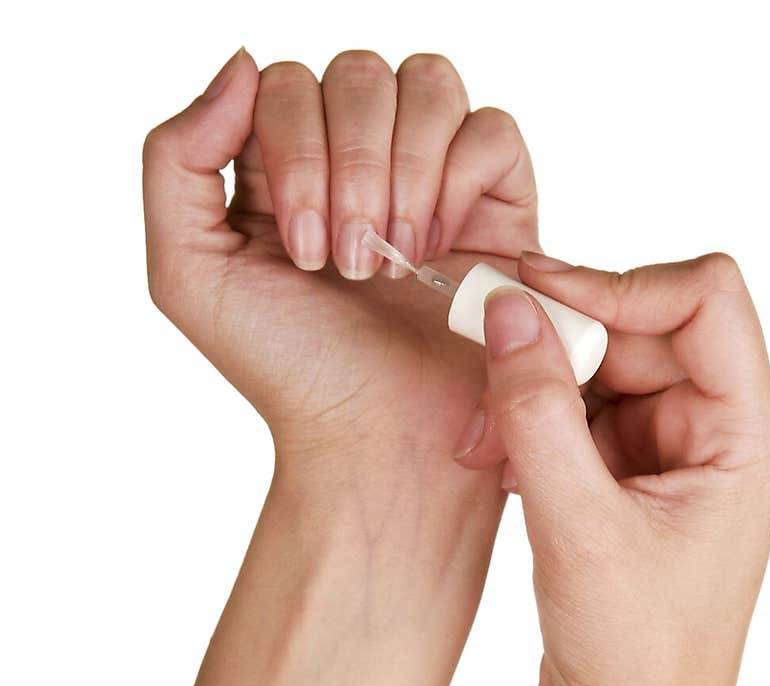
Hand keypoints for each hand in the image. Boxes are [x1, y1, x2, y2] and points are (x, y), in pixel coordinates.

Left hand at [142, 48, 537, 505]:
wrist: (378, 439)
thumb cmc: (292, 374)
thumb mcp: (188, 273)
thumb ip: (176, 158)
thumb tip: (241, 65)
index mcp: (284, 166)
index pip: (286, 84)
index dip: (294, 149)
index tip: (302, 253)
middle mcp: (359, 160)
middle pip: (356, 73)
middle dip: (349, 170)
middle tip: (350, 267)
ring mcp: (431, 176)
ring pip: (426, 83)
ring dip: (404, 174)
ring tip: (397, 263)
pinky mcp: (497, 205)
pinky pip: (490, 130)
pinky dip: (460, 182)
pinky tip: (439, 251)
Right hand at [455, 252, 769, 685]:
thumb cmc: (639, 659)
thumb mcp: (579, 529)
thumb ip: (540, 413)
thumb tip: (509, 313)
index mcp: (747, 435)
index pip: (703, 299)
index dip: (617, 284)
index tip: (533, 296)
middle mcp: (719, 434)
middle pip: (640, 329)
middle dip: (556, 345)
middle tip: (482, 366)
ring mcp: (672, 458)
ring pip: (599, 373)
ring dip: (532, 391)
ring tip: (480, 441)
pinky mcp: (628, 484)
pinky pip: (577, 418)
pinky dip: (530, 427)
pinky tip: (493, 463)